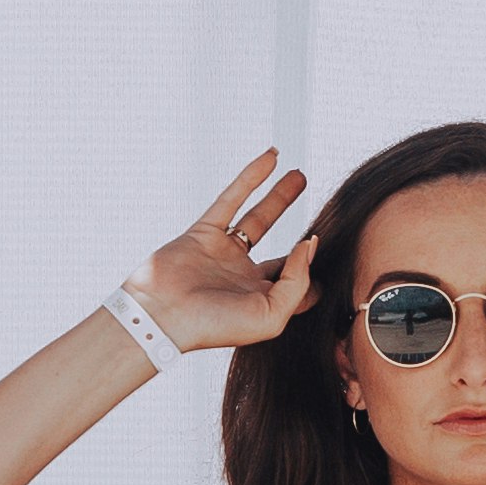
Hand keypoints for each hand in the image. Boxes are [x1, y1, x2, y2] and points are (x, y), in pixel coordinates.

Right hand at [128, 154, 318, 353]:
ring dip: (280, 196)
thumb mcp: (270, 315)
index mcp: (262, 301)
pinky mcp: (203, 232)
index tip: (326, 255)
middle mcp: (244, 278)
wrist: (160, 315)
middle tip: (324, 211)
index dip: (314, 272)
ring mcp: (223, 253)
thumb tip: (308, 245)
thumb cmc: (213, 325)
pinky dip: (250, 177)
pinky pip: (231, 199)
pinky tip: (270, 159)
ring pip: (258, 218)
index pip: (297, 285)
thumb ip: (296, 281)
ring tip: (299, 175)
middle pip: (282, 250)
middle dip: (301, 233)